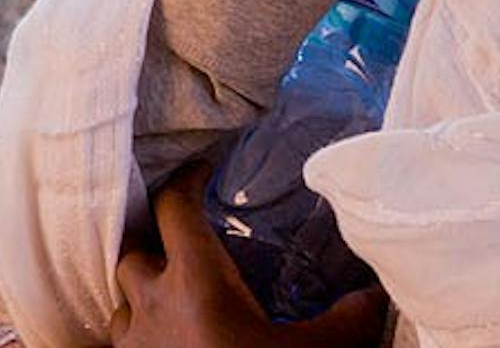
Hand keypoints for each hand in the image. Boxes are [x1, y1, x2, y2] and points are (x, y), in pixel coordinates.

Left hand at [117, 183, 385, 345]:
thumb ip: (346, 321)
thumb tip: (376, 294)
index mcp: (194, 282)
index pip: (174, 207)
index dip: (185, 179)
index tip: (203, 168)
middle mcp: (151, 303)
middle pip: (134, 250)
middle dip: (155, 241)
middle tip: (185, 241)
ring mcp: (133, 341)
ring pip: (123, 297)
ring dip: (144, 290)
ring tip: (176, 293)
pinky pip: (124, 338)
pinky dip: (142, 330)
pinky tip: (169, 338)